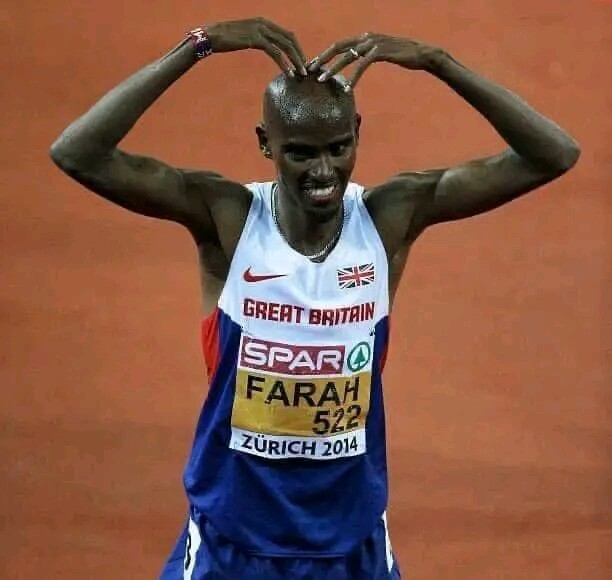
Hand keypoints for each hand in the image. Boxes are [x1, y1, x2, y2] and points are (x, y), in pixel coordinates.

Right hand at [206, 17, 307, 75]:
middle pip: (290, 38)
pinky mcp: (255, 39)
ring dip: (295, 60)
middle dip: (300, 54)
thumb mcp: (244, 37)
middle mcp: (264, 23)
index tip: (301, 61)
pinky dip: (284, 63)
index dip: (296, 48)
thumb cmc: (224, 39)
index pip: (286, 34)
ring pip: (285, 45)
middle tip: (306, 68)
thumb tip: (264, 47)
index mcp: (263, 22)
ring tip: (301, 73)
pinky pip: (275, 52)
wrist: (210, 36)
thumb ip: (256, 39)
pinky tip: (288, 73)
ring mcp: (260, 30)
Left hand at [309, 33, 441, 89]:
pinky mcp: (381, 52)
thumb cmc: (403, 56)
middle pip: (339, 47)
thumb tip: (356, 61)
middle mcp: (367, 37)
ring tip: (322, 80)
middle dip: (323, 59)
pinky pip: (363, 65)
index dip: (325, 53)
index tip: (313, 64)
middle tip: (310, 70)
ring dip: (333, 68)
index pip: (340, 44)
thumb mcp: (382, 53)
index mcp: (365, 36)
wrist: (423, 54)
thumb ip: (368, 54)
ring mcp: (374, 43)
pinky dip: (354, 76)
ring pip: (348, 56)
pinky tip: (348, 88)